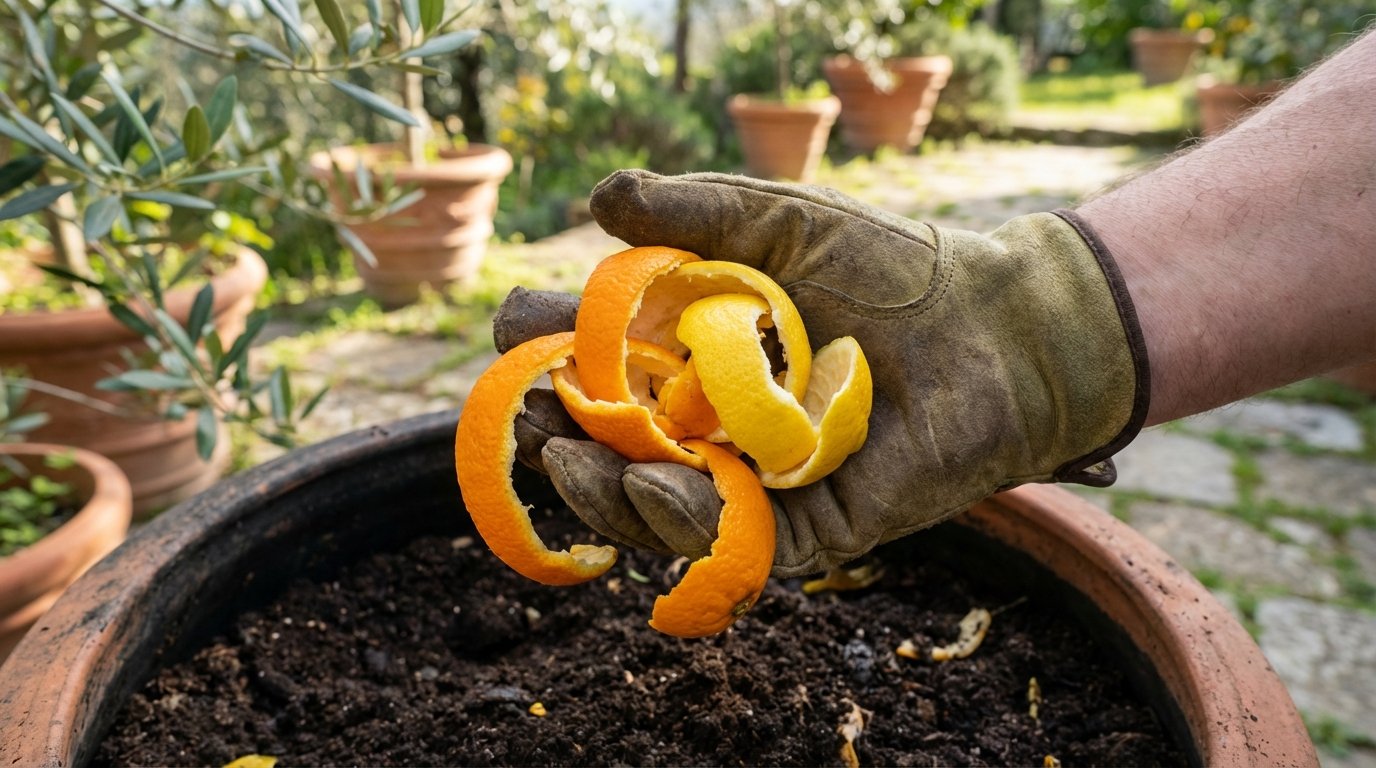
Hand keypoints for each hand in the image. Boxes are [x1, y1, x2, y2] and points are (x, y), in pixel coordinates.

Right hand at [498, 170, 1148, 577]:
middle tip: (527, 420)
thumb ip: (692, 210)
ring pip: (647, 507)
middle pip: (604, 446)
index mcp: (687, 352)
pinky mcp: (797, 528)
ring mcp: (746, 478)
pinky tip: (649, 485)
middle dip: (554, 437)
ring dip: (598, 491)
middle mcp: (705, 423)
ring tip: (572, 459)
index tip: (524, 332)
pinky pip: (723, 541)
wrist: (992, 328)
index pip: (593, 361)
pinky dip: (678, 520)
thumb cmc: (889, 269)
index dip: (548, 350)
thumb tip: (598, 196)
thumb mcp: (781, 223)